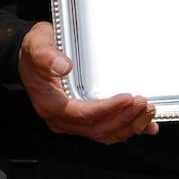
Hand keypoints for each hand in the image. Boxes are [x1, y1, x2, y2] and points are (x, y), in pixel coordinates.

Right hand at [17, 22, 156, 142]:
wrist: (30, 56)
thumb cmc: (34, 50)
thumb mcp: (36, 44)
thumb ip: (46, 55)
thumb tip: (64, 66)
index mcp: (50, 104)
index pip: (83, 114)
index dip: (108, 109)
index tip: (128, 98)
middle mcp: (61, 119)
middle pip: (98, 128)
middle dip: (124, 119)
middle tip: (145, 104)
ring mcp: (71, 122)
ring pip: (104, 133)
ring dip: (129, 126)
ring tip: (148, 113)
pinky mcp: (81, 120)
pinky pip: (105, 130)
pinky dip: (126, 128)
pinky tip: (146, 125)